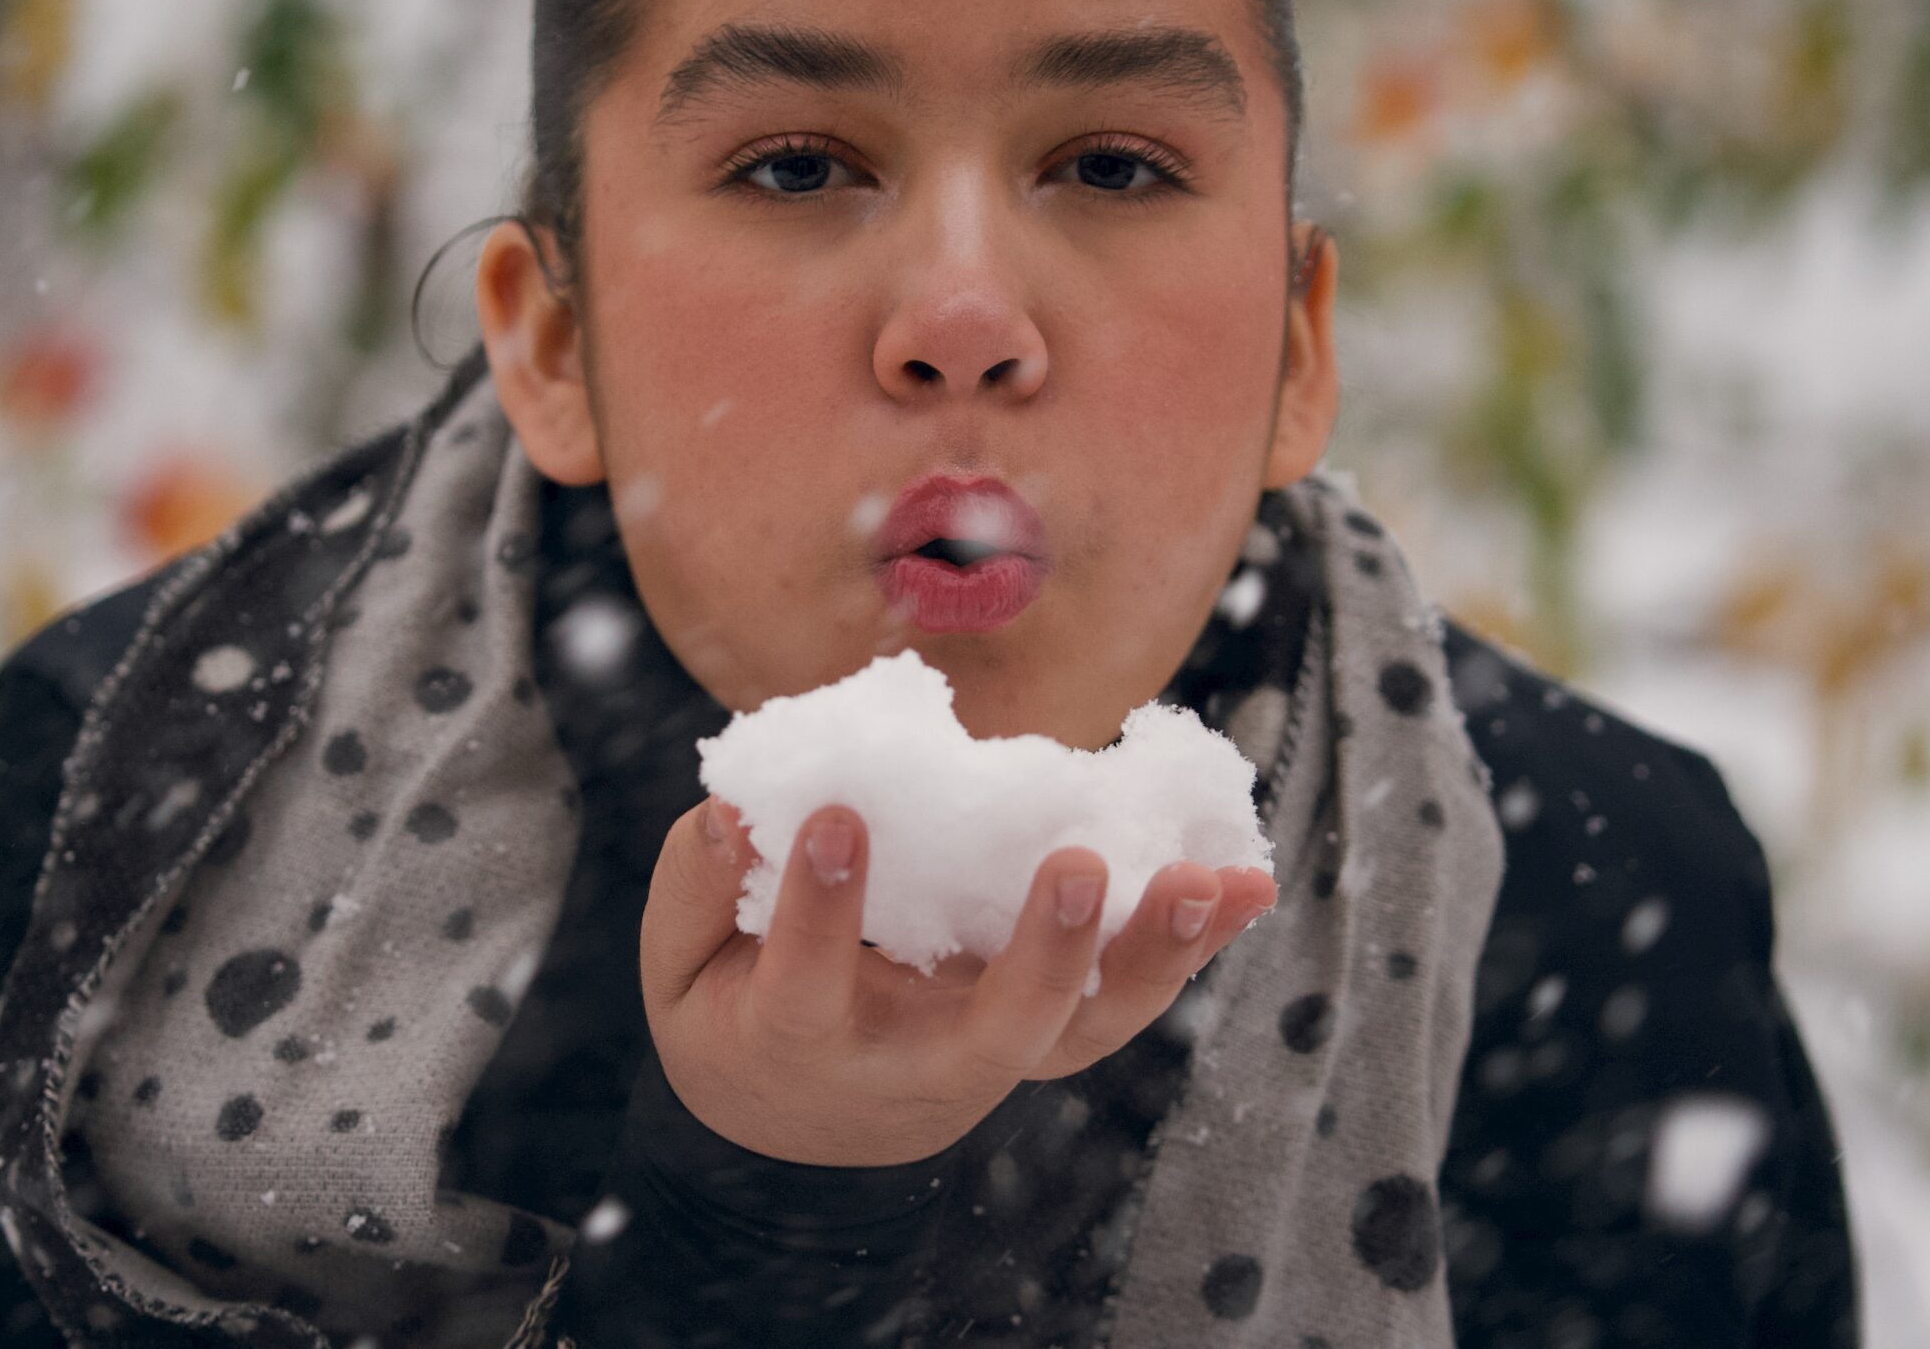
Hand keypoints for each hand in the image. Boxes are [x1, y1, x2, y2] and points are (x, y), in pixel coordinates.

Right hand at [638, 797, 1277, 1167]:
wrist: (799, 1119)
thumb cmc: (735, 1007)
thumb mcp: (682, 963)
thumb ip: (699, 885)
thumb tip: (738, 810)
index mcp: (806, 1038)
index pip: (810, 981)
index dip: (820, 906)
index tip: (837, 817)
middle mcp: (914, 1062)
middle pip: (994, 1034)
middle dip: (1042, 956)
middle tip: (1075, 865)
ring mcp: (995, 1053)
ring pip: (1085, 1030)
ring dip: (1153, 958)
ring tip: (1208, 883)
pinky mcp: (1049, 1033)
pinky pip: (1125, 1002)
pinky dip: (1190, 949)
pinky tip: (1246, 887)